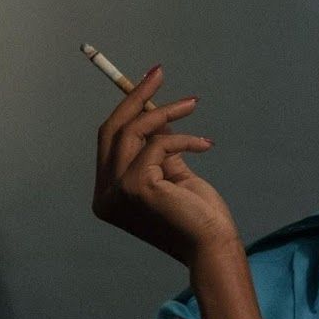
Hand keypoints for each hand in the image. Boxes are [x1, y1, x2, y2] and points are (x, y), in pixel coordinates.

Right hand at [92, 65, 239, 264]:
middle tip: (159, 72)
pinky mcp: (136, 188)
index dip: (126, 108)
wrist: (213, 245)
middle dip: (135, 96)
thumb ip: (157, 148)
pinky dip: (183, 139)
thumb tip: (155, 113)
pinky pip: (158, 145)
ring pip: (133, 132)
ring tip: (192, 105)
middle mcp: (105, 195)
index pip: (109, 141)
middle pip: (112, 130)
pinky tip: (205, 145)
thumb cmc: (197, 215)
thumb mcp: (172, 173)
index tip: (148, 82)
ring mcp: (116, 193)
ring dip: (165, 112)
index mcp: (108, 195)